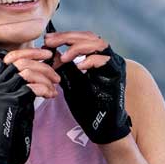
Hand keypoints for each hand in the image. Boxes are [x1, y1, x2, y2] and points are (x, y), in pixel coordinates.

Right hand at [0, 48, 61, 163]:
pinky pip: (30, 87)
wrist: (1, 153)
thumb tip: (40, 75)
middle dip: (42, 63)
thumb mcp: (16, 104)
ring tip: (54, 87)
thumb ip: (22, 88)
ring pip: (26, 71)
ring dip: (45, 76)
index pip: (11, 57)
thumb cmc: (11, 131)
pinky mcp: (9, 103)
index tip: (46, 55)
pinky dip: (44, 88)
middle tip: (56, 73)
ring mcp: (0, 93)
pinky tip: (50, 96)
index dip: (30, 52)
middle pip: (20, 60)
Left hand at [45, 31, 132, 145]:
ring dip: (78, 47)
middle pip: (89, 36)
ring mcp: (114, 65)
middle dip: (68, 38)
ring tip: (64, 57)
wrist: (102, 127)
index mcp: (96, 58)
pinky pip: (106, 60)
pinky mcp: (118, 74)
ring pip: (99, 43)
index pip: (81, 38)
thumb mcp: (71, 83)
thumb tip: (51, 54)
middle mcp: (107, 58)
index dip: (64, 36)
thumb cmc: (87, 108)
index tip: (47, 39)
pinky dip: (91, 60)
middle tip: (50, 41)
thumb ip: (64, 68)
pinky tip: (78, 67)